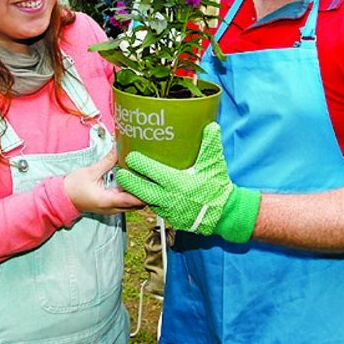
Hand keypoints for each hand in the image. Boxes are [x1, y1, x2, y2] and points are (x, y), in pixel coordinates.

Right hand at [64, 150, 145, 214]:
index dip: (146, 192)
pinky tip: (134, 181)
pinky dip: (132, 194)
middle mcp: (112, 208)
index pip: (133, 200)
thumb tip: (119, 148)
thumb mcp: (91, 172)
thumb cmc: (73, 187)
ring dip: (139, 194)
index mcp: (108, 201)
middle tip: (152, 177)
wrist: (61, 198)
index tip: (153, 182)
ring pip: (132, 205)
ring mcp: (111, 209)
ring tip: (144, 178)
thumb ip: (107, 161)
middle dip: (146, 193)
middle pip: (137, 205)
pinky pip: (126, 203)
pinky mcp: (110, 206)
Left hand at [116, 123, 259, 242]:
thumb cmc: (218, 188)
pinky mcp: (170, 218)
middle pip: (141, 189)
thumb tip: (211, 125)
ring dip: (136, 192)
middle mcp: (169, 197)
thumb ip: (211, 144)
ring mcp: (168, 210)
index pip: (152, 172)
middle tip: (120, 172)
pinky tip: (145, 193)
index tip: (131, 157)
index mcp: (176, 182)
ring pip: (146, 200)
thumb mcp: (214, 164)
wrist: (224, 214)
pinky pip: (155, 207)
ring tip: (128, 182)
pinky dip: (148, 201)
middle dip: (128, 181)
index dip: (139, 164)